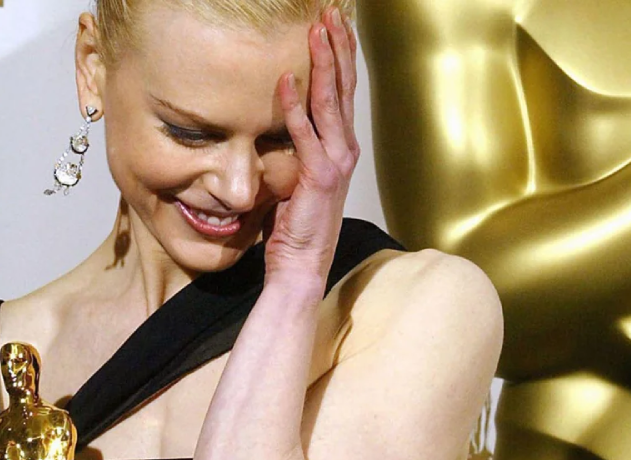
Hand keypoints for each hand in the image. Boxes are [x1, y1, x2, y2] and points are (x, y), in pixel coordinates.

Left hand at [264, 9, 359, 286]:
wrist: (301, 264)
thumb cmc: (298, 225)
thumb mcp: (299, 177)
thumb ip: (299, 148)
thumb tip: (286, 122)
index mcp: (341, 148)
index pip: (343, 94)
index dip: (341, 58)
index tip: (334, 26)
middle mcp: (344, 150)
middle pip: (344, 88)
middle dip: (338, 48)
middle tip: (331, 13)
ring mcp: (335, 163)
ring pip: (331, 102)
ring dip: (323, 63)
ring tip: (317, 30)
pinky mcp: (318, 176)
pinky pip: (303, 133)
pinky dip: (293, 106)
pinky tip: (285, 79)